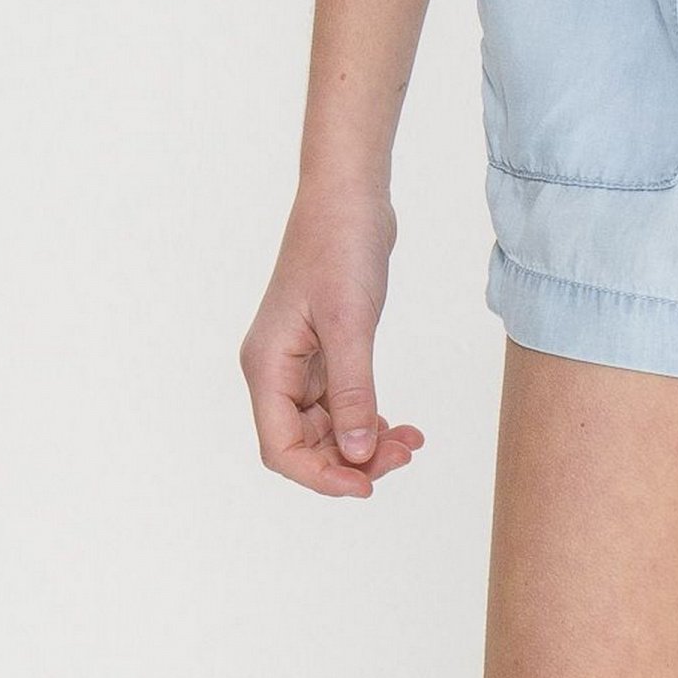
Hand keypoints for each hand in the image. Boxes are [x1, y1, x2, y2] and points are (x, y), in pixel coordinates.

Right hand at [240, 185, 426, 497]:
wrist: (351, 193)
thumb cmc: (340, 246)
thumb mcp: (350, 322)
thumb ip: (353, 391)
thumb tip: (356, 455)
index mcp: (267, 366)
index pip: (281, 448)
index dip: (321, 476)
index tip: (367, 485)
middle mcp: (277, 369)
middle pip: (306, 443)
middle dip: (352, 459)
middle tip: (404, 456)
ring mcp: (300, 360)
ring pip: (327, 426)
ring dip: (365, 441)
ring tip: (411, 442)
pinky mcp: (326, 348)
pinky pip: (342, 401)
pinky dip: (369, 416)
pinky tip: (400, 423)